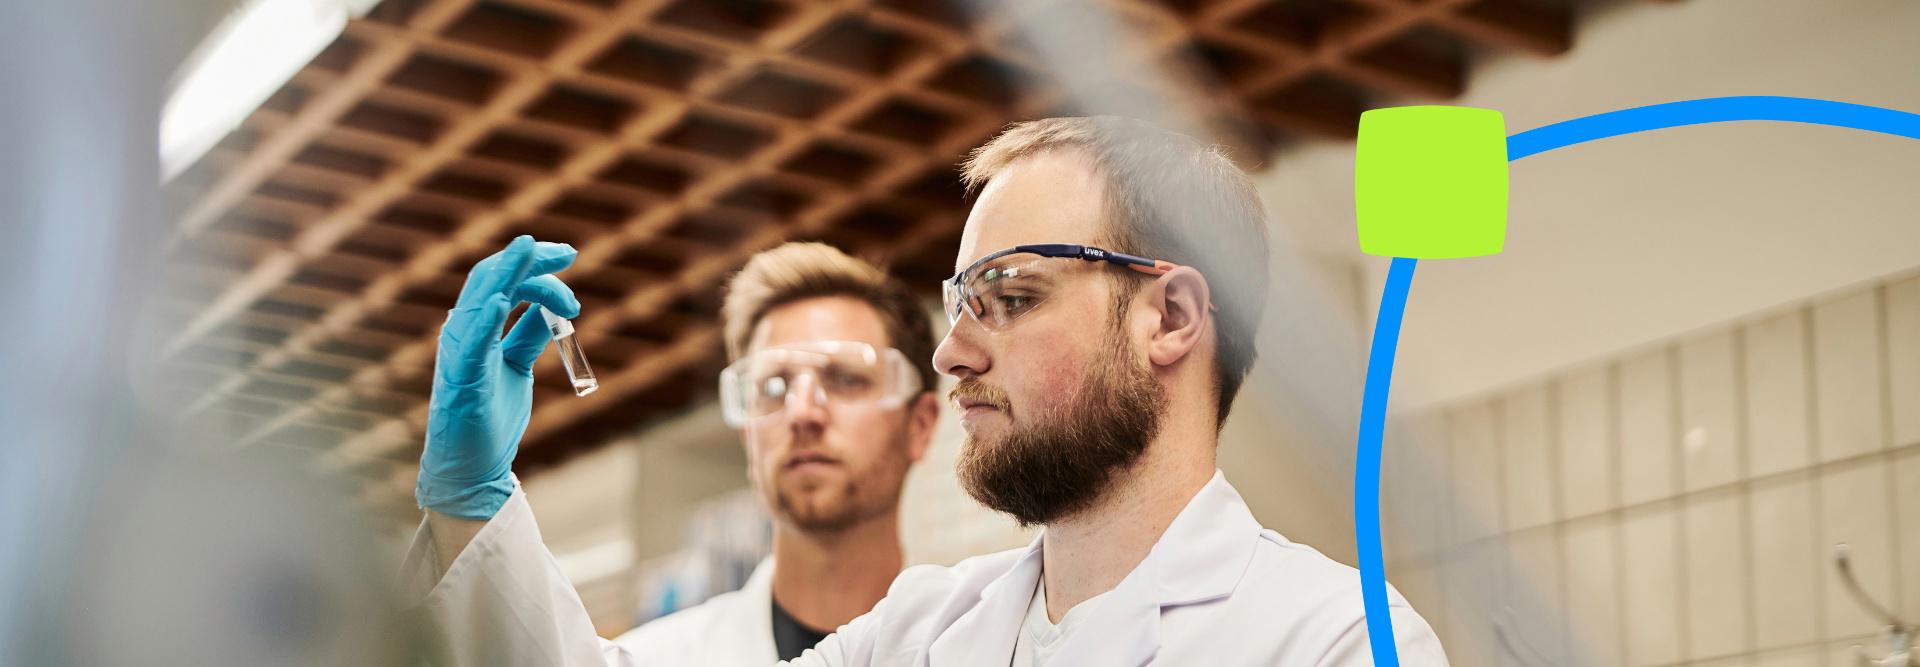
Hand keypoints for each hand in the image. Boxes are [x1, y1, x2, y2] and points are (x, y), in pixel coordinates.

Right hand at [415, 236, 579, 518]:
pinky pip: (471, 346)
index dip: (538, 270)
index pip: (504, 281)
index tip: (572, 270)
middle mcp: (462, 333)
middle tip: (569, 251)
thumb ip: (528, 334)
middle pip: (491, 278)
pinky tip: (503, 302)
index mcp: (475, 328)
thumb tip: (552, 310)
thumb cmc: (489, 417)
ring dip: (507, 272)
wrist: (472, 468)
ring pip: (479, 299)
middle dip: (529, 258)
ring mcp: (459, 355)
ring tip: (529, 249)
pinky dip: (485, 322)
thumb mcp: (516, 365)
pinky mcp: (461, 382)